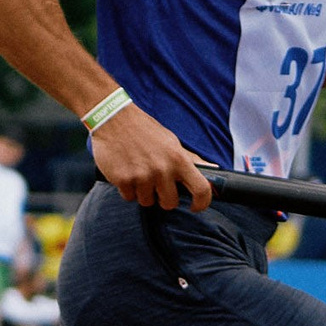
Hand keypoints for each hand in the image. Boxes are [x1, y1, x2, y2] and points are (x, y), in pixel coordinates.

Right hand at [90, 104, 211, 210]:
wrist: (113, 118)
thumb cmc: (145, 131)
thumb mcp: (171, 142)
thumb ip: (189, 159)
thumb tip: (212, 168)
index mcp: (179, 159)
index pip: (201, 189)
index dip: (202, 203)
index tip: (196, 207)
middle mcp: (162, 169)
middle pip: (170, 203)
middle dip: (163, 197)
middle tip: (155, 183)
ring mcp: (142, 176)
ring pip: (147, 201)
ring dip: (142, 192)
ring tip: (137, 171)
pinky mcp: (123, 179)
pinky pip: (129, 197)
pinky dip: (126, 189)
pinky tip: (125, 171)